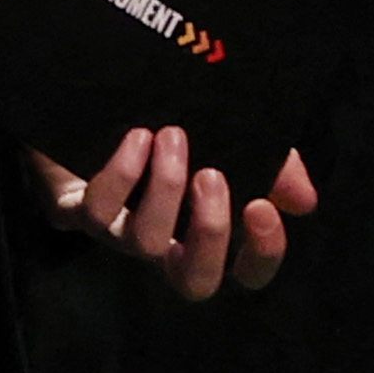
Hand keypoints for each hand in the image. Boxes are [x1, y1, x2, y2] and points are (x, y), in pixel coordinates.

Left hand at [29, 130, 318, 300]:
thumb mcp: (229, 133)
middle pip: (194, 282)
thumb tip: (303, 201)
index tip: (264, 207)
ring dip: (166, 188)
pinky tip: (137, 137)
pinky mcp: (70, 209)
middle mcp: (162, 241)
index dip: (261, 254)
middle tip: (213, 175)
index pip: (244, 272)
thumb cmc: (164, 116)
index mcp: (202, 227)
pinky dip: (122, 174)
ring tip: (174, 135)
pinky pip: (96, 211)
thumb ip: (271, 165)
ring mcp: (115, 231)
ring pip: (145, 242)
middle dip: (211, 234)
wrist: (87, 89)